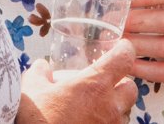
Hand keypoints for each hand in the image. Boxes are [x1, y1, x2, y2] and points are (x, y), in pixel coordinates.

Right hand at [18, 39, 137, 123]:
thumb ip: (40, 73)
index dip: (125, 50)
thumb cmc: (35, 118)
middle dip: (123, 84)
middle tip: (106, 83)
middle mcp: (109, 107)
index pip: (125, 59)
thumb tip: (42, 67)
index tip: (121, 47)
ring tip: (94, 108)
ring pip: (124, 114)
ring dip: (114, 108)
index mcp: (95, 85)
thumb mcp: (32, 89)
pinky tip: (87, 123)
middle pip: (132, 89)